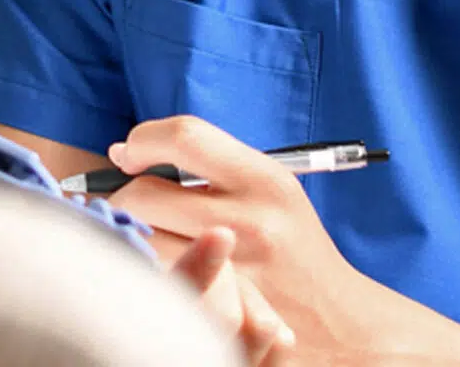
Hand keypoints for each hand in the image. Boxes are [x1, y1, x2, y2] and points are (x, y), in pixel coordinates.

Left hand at [114, 118, 459, 364]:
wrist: (339, 322)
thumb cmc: (294, 248)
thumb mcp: (274, 192)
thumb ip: (216, 167)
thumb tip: (135, 152)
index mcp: (266, 180)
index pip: (186, 137)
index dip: (144, 139)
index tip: (128, 152)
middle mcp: (251, 221)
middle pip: (147, 194)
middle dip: (121, 195)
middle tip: (120, 200)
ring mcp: (232, 271)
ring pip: (142, 241)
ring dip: (127, 236)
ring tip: (133, 236)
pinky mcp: (216, 310)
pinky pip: (155, 283)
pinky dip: (142, 273)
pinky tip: (146, 269)